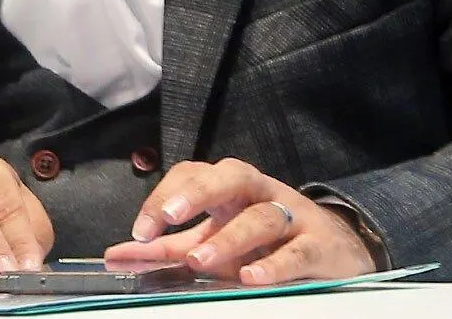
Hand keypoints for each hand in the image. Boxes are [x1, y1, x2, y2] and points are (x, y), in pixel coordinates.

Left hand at [103, 157, 374, 283]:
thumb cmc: (266, 243)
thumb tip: (116, 254)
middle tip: (170, 215)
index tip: (141, 230)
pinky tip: (253, 277)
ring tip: (201, 259)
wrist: (335, 252)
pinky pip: (298, 250)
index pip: (197, 173)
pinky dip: (275, 263)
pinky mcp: (318, 245)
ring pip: (263, 215)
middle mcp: (262, 194)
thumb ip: (167, 248)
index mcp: (233, 190)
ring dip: (231, 237)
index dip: (167, 195)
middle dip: (200, 191)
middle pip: (233, 175)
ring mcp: (293, 217)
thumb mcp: (215, 241)